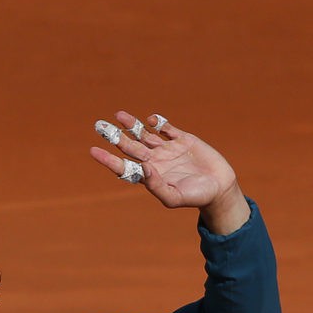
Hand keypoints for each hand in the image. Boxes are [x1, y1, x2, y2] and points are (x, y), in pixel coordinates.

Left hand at [90, 111, 248, 233]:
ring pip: (144, 134)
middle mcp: (154, 161)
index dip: (107, 159)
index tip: (93, 150)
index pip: (123, 166)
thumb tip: (143, 168)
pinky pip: (166, 128)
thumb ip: (155, 185)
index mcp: (148, 176)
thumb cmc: (195, 197)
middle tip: (99, 126)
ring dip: (131, 125)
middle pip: (129, 146)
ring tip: (118, 115)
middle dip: (114, 136)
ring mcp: (167, 149)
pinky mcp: (182, 139)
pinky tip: (150, 120)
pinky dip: (157, 123)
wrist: (219, 188)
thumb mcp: (174, 197)